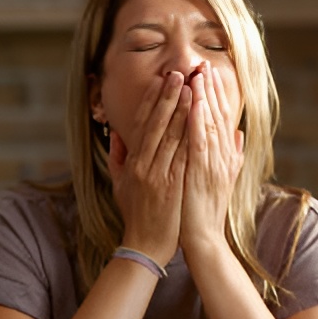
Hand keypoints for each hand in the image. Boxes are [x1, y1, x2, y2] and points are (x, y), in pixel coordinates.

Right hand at [108, 71, 190, 265]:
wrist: (146, 245)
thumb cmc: (135, 214)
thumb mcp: (120, 184)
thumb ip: (118, 156)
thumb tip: (117, 132)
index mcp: (133, 163)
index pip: (141, 124)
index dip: (151, 100)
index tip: (161, 80)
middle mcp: (144, 166)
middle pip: (157, 125)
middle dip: (168, 97)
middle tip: (179, 73)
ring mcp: (158, 176)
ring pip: (171, 137)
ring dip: (182, 110)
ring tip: (192, 88)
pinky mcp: (173, 187)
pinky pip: (184, 157)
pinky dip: (192, 137)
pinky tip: (201, 120)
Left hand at [180, 61, 243, 255]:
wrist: (203, 238)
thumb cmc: (205, 210)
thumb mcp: (222, 180)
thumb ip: (232, 156)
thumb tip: (239, 134)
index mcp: (224, 157)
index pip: (222, 119)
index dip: (217, 95)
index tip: (210, 73)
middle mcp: (222, 157)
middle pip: (219, 116)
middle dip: (212, 89)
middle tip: (205, 63)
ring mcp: (214, 164)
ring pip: (210, 123)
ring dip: (205, 97)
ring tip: (199, 73)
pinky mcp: (201, 171)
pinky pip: (200, 140)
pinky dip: (198, 119)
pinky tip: (194, 101)